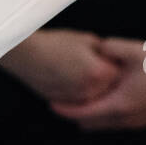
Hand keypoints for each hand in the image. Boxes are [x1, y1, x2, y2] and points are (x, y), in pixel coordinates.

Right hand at [0, 28, 120, 104]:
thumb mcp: (86, 40)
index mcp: (99, 73)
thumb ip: (106, 52)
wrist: (26, 55)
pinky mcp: (63, 104)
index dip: (115, 64)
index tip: (111, 59)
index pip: (119, 73)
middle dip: (106, 78)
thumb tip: (114, 59)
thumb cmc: (55, 44)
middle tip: (95, 65)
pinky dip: (79, 93)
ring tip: (80, 71)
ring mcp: (75, 100)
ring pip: (94, 97)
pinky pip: (79, 101)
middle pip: (109, 88)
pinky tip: (70, 79)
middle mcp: (90, 91)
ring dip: (93, 87)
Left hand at [49, 37, 145, 129]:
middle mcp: (126, 119)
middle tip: (61, 101)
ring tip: (79, 101)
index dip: (64, 110)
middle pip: (88, 124)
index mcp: (120, 104)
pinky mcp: (142, 122)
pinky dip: (103, 116)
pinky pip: (114, 124)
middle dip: (74, 114)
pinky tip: (101, 101)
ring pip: (101, 126)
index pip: (83, 113)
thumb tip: (94, 47)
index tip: (50, 103)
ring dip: (89, 117)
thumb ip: (111, 48)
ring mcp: (135, 123)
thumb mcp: (136, 50)